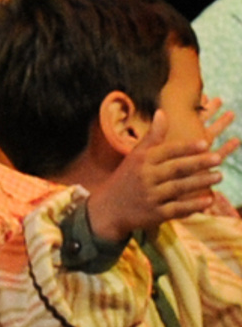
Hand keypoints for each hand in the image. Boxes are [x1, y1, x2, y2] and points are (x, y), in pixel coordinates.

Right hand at [88, 96, 237, 242]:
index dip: (185, 148)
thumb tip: (162, 112)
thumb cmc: (126, 178)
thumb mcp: (135, 156)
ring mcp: (150, 196)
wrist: (107, 209)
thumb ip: (152, 136)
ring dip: (200, 182)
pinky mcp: (154, 214)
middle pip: (175, 169)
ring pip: (178, 188)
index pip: (166, 151)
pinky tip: (208, 201)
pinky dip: (192, 206)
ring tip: (219, 176)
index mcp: (142, 161)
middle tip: (218, 158)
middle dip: (197, 163)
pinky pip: (176, 209)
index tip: (204, 143)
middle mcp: (145, 177)